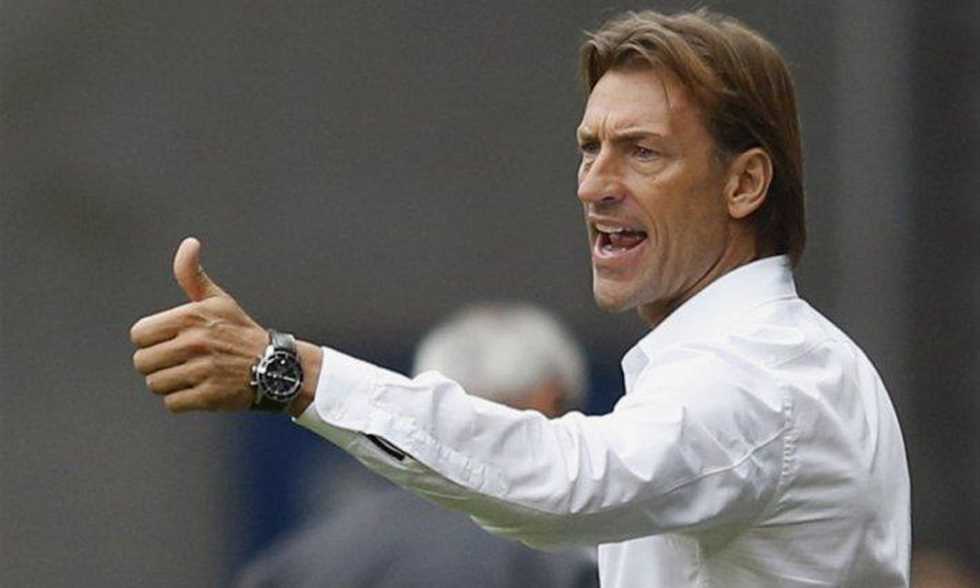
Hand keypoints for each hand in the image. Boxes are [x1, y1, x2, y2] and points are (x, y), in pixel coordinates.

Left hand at [130, 237, 268, 412]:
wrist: (274, 366)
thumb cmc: (241, 332)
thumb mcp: (218, 300)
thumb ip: (192, 275)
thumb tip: (189, 244)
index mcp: (191, 317)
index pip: (138, 335)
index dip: (150, 340)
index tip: (168, 341)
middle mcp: (195, 343)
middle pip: (142, 363)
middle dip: (157, 364)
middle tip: (178, 361)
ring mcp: (202, 371)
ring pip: (155, 384)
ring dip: (169, 383)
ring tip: (190, 375)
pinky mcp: (208, 396)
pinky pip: (172, 403)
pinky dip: (182, 400)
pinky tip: (199, 389)